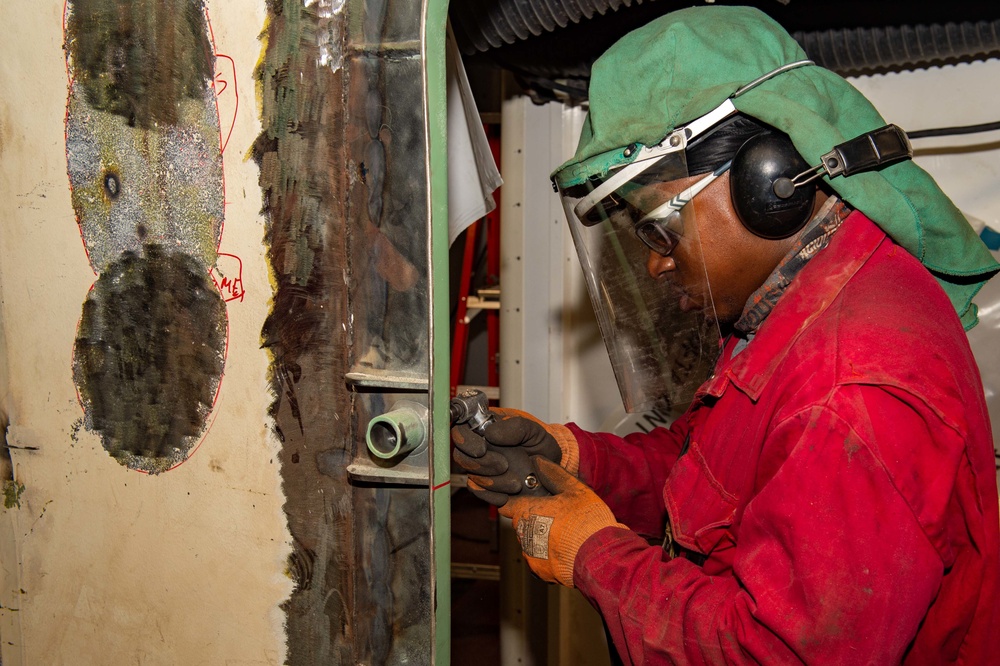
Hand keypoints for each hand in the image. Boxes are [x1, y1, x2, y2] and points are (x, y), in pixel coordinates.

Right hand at [451, 408, 579, 505]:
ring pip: (472, 476)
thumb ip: (514, 426)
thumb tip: (490, 434)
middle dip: (482, 464)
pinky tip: (508, 494)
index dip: (464, 439)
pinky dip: (493, 495)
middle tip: (504, 465)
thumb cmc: (540, 443)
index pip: (460, 428)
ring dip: (494, 482)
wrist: (552, 469)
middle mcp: (477, 447)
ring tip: (517, 482)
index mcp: (484, 427)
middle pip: (461, 456)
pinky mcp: (485, 487)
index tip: (482, 448)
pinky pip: (479, 493)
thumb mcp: (533, 430)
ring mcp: (480, 468)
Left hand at [500, 457, 625, 587]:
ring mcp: (530, 555)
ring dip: (540, 536)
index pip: (506, 505)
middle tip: (556, 515)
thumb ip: (553, 474)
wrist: (599, 558)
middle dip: (533, 518)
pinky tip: (565, 549)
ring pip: (529, 541)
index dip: (515, 500)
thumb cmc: (587, 522)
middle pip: (521, 523)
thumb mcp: (575, 490)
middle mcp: (523, 534)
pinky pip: (539, 559)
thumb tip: (538, 461)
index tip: (527, 499)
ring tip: (564, 533)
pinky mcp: (539, 572)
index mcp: (528, 512)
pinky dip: (548, 554)